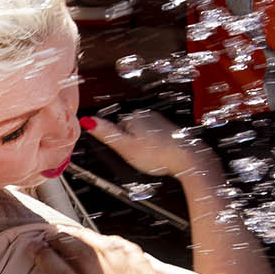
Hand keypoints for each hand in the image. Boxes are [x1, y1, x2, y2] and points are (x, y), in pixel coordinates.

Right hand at [2, 226, 186, 273]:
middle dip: (64, 239)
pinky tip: (100, 242)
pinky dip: (115, 243)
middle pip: (87, 255)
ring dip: (87, 237)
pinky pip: (133, 252)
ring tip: (70, 234)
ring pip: (110, 249)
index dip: (46, 257)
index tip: (34, 246)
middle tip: (48, 234)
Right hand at [86, 109, 208, 182]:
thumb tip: (88, 121)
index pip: (115, 128)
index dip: (119, 144)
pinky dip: (155, 147)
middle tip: (139, 157)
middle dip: (132, 145)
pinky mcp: (168, 129)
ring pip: (142, 135)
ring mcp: (158, 121)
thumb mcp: (125, 147)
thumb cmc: (157, 154)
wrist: (186, 158)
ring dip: (145, 147)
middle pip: (129, 131)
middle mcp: (145, 115)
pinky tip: (159, 156)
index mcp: (132, 117)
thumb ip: (106, 133)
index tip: (127, 153)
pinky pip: (155, 139)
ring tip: (151, 158)